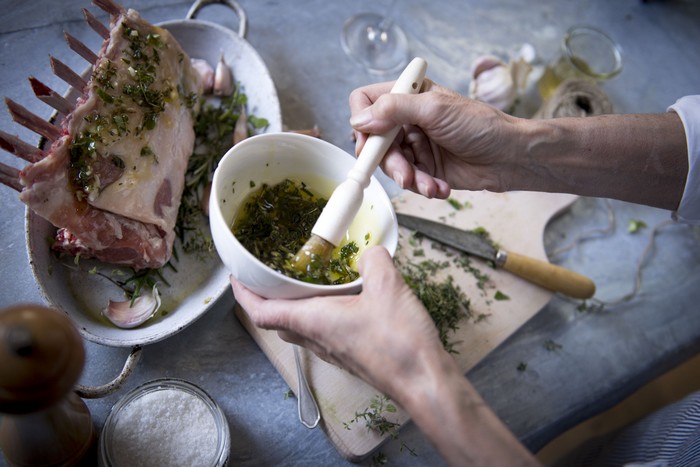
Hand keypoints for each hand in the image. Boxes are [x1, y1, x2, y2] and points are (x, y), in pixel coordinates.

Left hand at [230, 246, 444, 397]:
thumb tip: (368, 252)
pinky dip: (320, 313)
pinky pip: (324, 332)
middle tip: (269, 273)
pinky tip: (342, 297)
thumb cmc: (399, 342)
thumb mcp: (387, 286)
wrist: (423, 382)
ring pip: (301, 327)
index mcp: (314, 322)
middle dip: (267, 298)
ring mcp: (334, 350)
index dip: (243, 294)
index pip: (262, 312)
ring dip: (294, 306)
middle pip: (278, 320)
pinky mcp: (351, 354)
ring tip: (303, 281)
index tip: (236, 276)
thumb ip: (373, 260)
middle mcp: (317, 339)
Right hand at [348, 79, 522, 197]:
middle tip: (404, 174)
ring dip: (409, 178)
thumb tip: (358, 119)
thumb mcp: (435, 110)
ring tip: (430, 184)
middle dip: (389, 161)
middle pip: (374, 141)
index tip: (370, 140)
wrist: (510, 157)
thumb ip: (394, 110)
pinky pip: (408, 181)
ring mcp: (414, 146)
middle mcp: (407, 120)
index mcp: (409, 96)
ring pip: (390, 165)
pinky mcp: (424, 169)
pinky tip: (439, 188)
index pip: (366, 101)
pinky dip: (422, 186)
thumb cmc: (481, 125)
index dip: (362, 121)